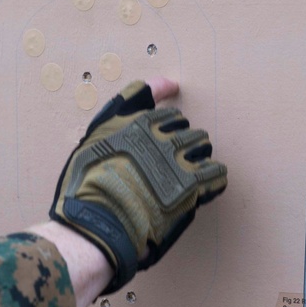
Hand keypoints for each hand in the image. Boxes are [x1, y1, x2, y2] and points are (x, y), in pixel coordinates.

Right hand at [47, 78, 226, 293]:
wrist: (98, 223)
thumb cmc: (88, 182)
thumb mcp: (97, 135)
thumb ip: (128, 104)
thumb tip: (166, 83)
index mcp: (139, 123)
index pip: (169, 114)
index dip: (166, 129)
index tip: (162, 140)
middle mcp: (162, 138)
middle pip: (188, 129)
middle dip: (182, 142)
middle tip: (170, 163)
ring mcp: (178, 162)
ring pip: (203, 147)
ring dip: (197, 157)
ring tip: (184, 174)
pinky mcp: (192, 188)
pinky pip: (217, 174)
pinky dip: (212, 179)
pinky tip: (201, 187)